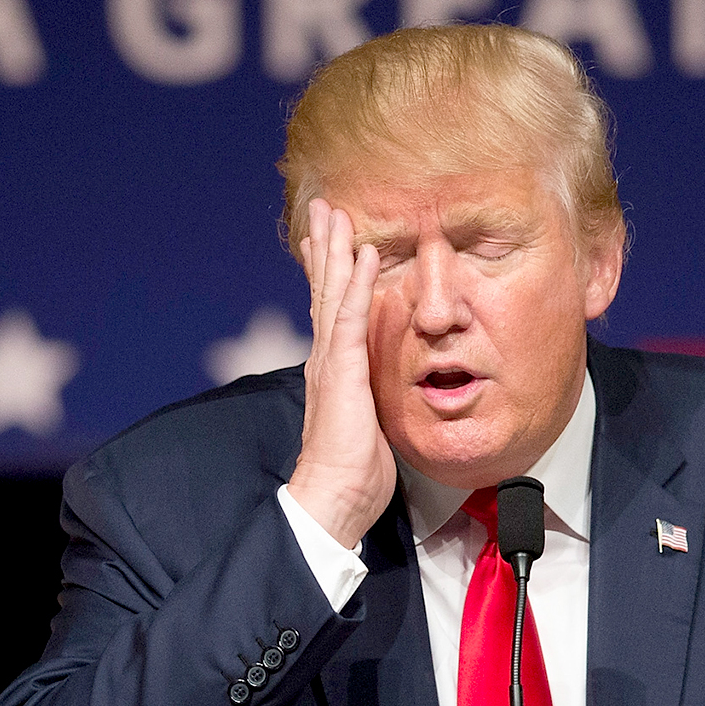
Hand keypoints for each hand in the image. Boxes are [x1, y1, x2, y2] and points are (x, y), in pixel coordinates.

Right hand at [288, 199, 394, 548]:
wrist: (335, 497)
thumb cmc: (353, 472)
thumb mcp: (368, 424)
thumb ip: (372, 398)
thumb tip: (381, 392)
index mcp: (332, 370)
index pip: (328, 311)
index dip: (329, 274)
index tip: (329, 242)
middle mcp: (326, 359)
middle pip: (323, 291)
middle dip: (324, 248)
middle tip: (323, 208)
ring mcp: (331, 362)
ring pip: (331, 293)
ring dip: (335, 250)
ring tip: (336, 213)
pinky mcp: (342, 372)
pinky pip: (349, 317)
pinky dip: (357, 283)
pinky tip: (364, 255)